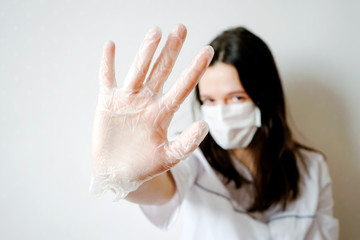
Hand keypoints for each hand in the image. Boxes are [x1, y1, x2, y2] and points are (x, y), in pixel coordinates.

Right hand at [90, 25, 213, 199]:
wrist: (118, 173)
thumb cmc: (144, 166)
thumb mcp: (168, 158)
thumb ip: (186, 143)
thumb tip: (205, 125)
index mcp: (162, 114)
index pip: (182, 87)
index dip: (195, 69)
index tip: (208, 51)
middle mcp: (147, 102)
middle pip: (161, 71)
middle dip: (171, 51)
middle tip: (181, 28)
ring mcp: (127, 100)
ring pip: (138, 71)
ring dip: (145, 52)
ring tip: (155, 32)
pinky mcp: (108, 102)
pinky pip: (107, 79)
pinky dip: (107, 64)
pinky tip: (111, 45)